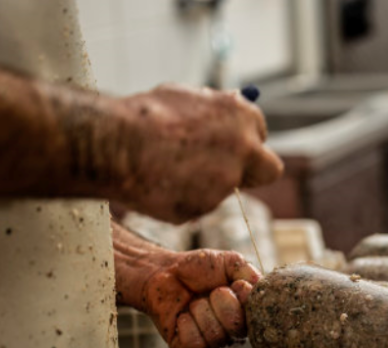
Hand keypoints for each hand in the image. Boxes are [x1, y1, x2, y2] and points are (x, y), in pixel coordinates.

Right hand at [110, 84, 282, 222]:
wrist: (118, 143)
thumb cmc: (147, 115)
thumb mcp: (187, 99)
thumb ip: (215, 112)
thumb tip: (229, 112)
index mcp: (242, 116)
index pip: (260, 133)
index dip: (244, 140)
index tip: (231, 144)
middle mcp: (244, 150)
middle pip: (268, 170)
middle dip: (253, 171)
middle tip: (228, 171)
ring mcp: (226, 183)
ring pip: (223, 189)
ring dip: (203, 184)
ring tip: (165, 168)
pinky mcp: (205, 208)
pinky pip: (196, 205)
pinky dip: (181, 198)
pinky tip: (156, 183)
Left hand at [116, 238, 260, 347]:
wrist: (165, 272)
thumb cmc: (198, 269)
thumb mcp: (230, 262)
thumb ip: (249, 273)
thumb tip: (257, 288)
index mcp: (248, 314)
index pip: (258, 315)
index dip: (243, 296)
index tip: (233, 284)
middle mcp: (235, 334)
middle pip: (237, 328)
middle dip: (220, 301)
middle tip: (210, 292)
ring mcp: (215, 345)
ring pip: (215, 335)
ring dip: (200, 311)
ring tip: (194, 303)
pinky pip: (196, 345)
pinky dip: (187, 325)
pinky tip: (183, 317)